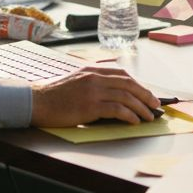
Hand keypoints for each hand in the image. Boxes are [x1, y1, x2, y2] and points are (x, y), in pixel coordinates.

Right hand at [30, 66, 159, 126]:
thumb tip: (113, 94)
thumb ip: (93, 82)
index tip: (147, 94)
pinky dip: (129, 115)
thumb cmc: (54, 95)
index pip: (122, 75)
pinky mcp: (90, 106)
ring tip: (149, 116)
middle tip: (156, 105)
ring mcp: (93, 91)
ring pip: (126, 97)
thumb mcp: (75, 80)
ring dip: (141, 108)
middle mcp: (94, 78)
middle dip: (146, 95)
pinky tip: (135, 121)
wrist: (37, 101)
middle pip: (128, 84)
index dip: (138, 85)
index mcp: (92, 71)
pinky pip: (117, 109)